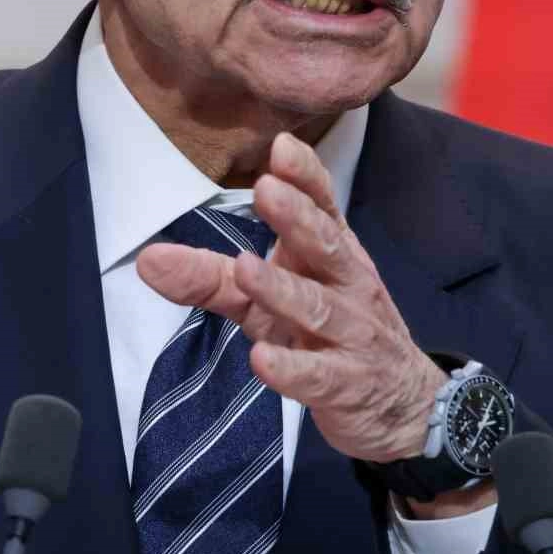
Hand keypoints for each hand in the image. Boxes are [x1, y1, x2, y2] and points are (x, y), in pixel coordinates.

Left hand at [136, 132, 443, 463]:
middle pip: (326, 246)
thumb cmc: (329, 335)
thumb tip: (147, 259)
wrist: (405, 406)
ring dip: (282, 289)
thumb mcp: (269, 303)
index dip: (306, 177)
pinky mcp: (346, 385)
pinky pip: (320, 376)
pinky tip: (263, 360)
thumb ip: (213, 277)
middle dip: (297, 217)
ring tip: (245, 269)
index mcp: (331, 255)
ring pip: (319, 309)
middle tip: (265, 188)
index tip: (282, 147)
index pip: (324, 207)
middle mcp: (348, 286)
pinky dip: (292, 368)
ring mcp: (352, 336)